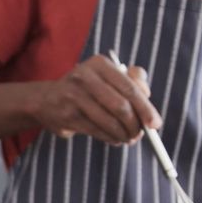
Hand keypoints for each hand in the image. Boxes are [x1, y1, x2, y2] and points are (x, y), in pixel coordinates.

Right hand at [33, 54, 161, 144]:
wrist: (46, 99)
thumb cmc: (86, 88)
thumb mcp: (106, 77)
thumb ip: (131, 80)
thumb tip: (147, 96)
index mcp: (99, 63)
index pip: (129, 87)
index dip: (145, 107)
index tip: (155, 124)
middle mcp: (84, 77)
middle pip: (120, 106)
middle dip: (135, 124)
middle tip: (140, 135)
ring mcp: (73, 96)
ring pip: (109, 121)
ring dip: (123, 134)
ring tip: (128, 139)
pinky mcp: (67, 115)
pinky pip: (97, 130)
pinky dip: (110, 138)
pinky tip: (115, 139)